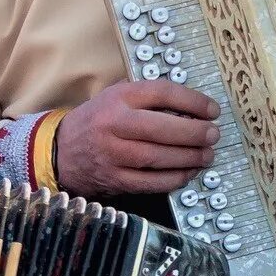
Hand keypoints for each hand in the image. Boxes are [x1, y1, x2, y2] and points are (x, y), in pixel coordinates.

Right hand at [55, 80, 218, 197]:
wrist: (61, 151)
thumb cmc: (97, 121)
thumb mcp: (116, 97)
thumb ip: (148, 98)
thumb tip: (192, 108)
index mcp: (118, 99)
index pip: (162, 93)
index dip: (193, 101)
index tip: (212, 110)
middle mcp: (114, 125)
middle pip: (162, 129)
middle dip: (195, 133)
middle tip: (213, 135)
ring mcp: (114, 155)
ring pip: (159, 158)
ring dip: (190, 158)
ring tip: (207, 155)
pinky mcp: (116, 180)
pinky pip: (152, 182)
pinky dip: (175, 179)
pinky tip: (189, 172)